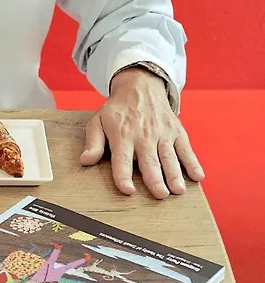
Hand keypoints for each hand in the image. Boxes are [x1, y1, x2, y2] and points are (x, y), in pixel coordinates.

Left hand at [80, 67, 204, 198]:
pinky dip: (193, 162)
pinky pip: (186, 149)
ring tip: (177, 190)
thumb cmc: (117, 110)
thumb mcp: (97, 122)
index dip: (123, 175)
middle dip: (155, 178)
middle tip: (160, 194)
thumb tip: (85, 160)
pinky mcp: (177, 132)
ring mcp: (162, 134)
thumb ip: (93, 142)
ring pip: (169, 157)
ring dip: (174, 173)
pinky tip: (198, 176)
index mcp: (122, 135)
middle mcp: (143, 135)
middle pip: (149, 160)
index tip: (127, 190)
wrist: (139, 88)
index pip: (122, 159)